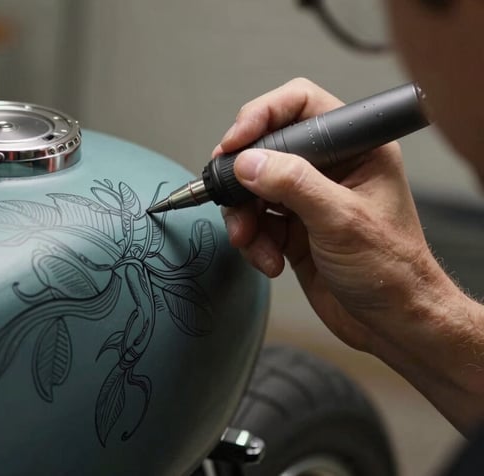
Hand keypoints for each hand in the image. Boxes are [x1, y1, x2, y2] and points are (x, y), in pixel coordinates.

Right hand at [215, 78, 469, 370]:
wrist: (390, 324)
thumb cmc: (391, 270)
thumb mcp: (341, 221)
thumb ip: (293, 184)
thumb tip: (248, 161)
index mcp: (356, 148)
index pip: (299, 105)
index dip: (262, 115)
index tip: (235, 143)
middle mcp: (330, 166)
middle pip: (266, 147)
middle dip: (244, 178)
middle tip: (231, 197)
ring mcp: (308, 197)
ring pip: (253, 186)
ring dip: (244, 216)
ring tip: (250, 242)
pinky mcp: (292, 226)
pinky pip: (255, 220)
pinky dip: (252, 240)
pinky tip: (268, 260)